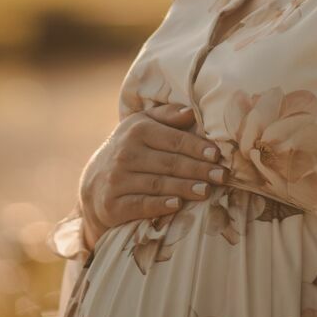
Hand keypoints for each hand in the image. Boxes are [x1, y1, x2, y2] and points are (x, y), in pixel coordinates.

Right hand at [77, 103, 232, 249]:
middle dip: (198, 170)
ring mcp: (117, 179)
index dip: (196, 147)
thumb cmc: (131, 149)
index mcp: (138, 130)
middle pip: (170, 163)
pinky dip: (159, 205)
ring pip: (158, 184)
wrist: (95, 183)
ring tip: (207, 191)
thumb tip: (191, 111)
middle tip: (222, 176)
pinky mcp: (112, 203)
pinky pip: (140, 204)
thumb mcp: (143, 125)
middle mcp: (125, 153)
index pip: (174, 140)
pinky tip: (177, 205)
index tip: (217, 155)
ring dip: (184, 188)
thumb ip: (168, 116)